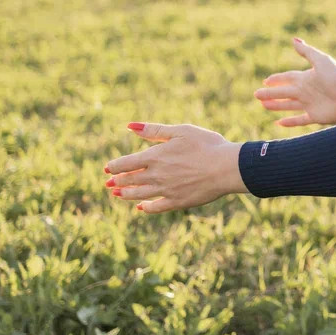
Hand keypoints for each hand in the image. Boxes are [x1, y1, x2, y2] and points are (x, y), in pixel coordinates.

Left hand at [104, 122, 247, 213]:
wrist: (227, 167)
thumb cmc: (207, 145)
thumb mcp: (181, 131)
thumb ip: (155, 131)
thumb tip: (130, 126)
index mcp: (155, 156)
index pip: (126, 163)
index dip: (114, 166)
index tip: (108, 168)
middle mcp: (156, 175)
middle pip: (130, 180)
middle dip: (118, 181)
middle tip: (109, 184)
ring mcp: (166, 190)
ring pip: (139, 194)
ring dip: (126, 195)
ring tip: (117, 195)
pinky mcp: (177, 201)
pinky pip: (156, 207)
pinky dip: (146, 208)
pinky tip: (141, 207)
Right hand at [253, 37, 335, 126]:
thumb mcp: (320, 60)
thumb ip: (306, 51)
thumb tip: (294, 39)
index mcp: (306, 78)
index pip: (287, 78)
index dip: (276, 79)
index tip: (266, 81)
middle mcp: (306, 91)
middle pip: (284, 92)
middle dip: (270, 93)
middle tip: (256, 94)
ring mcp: (310, 104)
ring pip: (289, 105)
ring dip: (276, 106)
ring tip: (263, 105)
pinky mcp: (316, 116)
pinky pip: (300, 120)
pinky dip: (290, 122)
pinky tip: (279, 122)